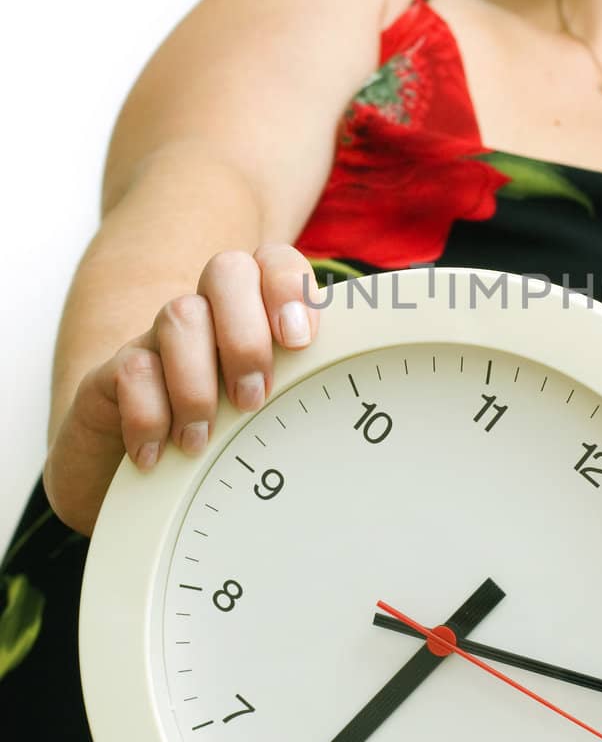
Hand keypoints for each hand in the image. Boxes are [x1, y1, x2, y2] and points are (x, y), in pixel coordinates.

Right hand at [42, 243, 319, 536]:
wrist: (129, 479)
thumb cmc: (218, 444)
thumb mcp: (270, 418)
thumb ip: (304, 392)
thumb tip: (350, 400)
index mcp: (251, 314)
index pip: (273, 262)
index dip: (289, 286)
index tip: (300, 341)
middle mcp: (206, 315)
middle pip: (226, 270)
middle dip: (246, 333)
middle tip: (254, 398)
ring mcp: (157, 340)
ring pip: (179, 315)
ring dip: (199, 383)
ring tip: (202, 440)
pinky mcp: (111, 375)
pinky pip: (131, 369)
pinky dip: (149, 415)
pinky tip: (159, 454)